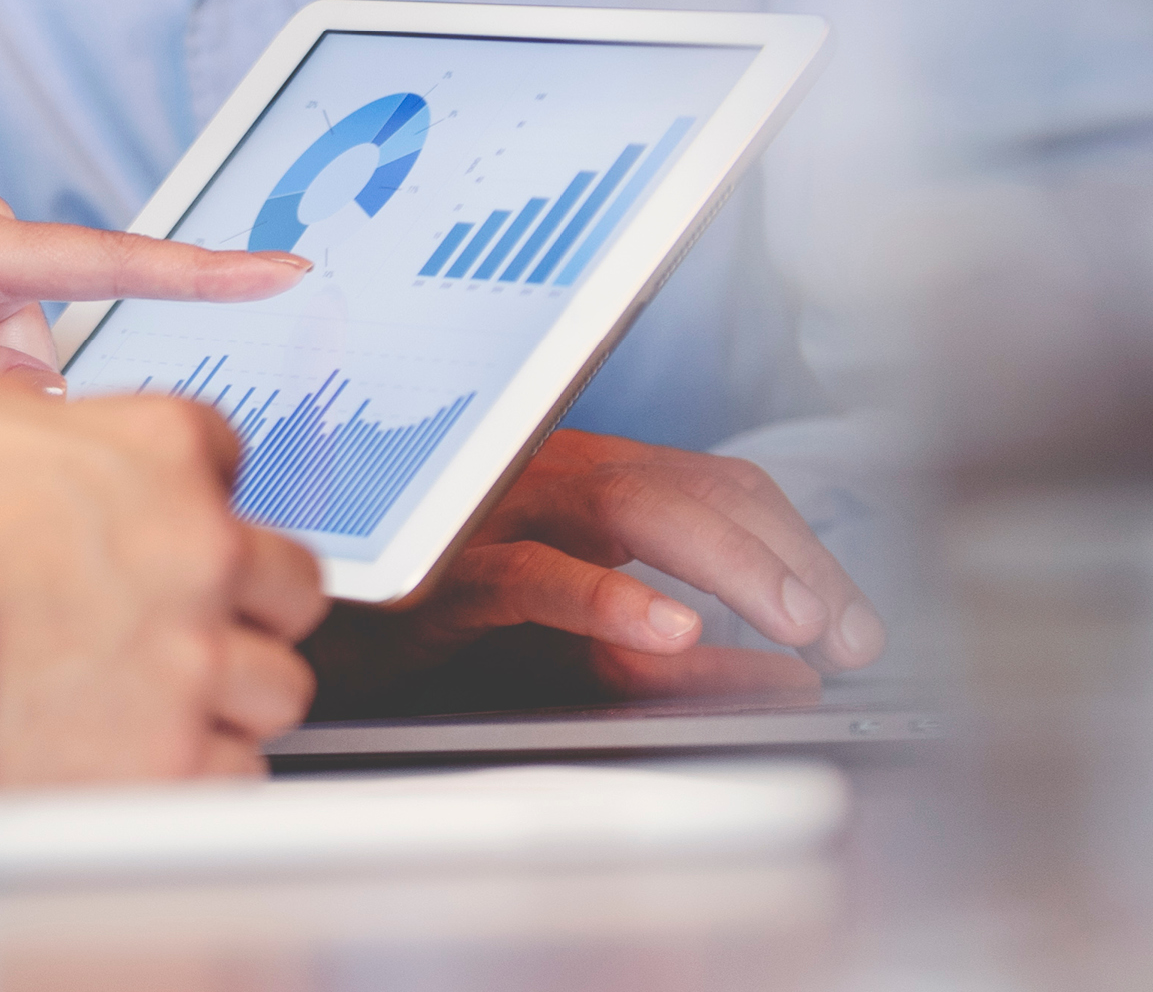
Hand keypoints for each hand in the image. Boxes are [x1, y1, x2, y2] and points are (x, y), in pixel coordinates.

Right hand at [0, 375, 327, 789]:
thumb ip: (12, 403)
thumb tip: (31, 408)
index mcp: (156, 451)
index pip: (228, 456)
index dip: (187, 494)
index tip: (160, 524)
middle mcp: (197, 550)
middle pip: (287, 578)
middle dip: (244, 599)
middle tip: (182, 618)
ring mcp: (194, 660)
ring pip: (275, 682)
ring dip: (225, 691)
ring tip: (157, 696)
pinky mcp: (175, 759)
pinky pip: (236, 771)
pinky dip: (197, 769)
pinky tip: (142, 754)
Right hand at [303, 431, 882, 715]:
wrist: (299, 631)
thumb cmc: (429, 632)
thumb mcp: (574, 649)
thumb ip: (672, 656)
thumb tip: (782, 679)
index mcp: (579, 476)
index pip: (719, 484)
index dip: (800, 545)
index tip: (853, 620)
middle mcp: (542, 473)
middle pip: (694, 487)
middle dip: (788, 557)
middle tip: (846, 631)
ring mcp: (492, 510)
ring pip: (633, 505)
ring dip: (730, 564)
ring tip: (793, 622)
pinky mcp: (442, 567)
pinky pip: (538, 573)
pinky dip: (612, 597)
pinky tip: (672, 629)